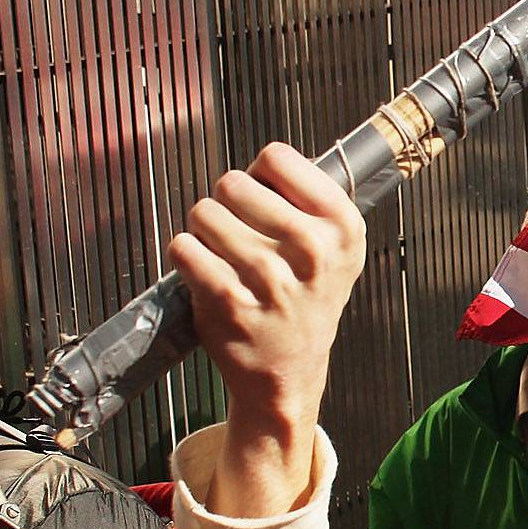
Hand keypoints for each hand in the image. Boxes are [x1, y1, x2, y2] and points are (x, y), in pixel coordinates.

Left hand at [173, 146, 368, 516]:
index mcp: (343, 227)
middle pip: (234, 183)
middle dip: (225, 201)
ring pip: (204, 213)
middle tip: (237, 230)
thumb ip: (308, 198)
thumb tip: (262, 161)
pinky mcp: (230, 303)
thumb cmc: (305, 297)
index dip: (260, 174)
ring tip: (221, 252)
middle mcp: (314, 251)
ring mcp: (271, 280)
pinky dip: (185, 253)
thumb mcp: (335, 247)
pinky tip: (204, 270)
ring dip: (203, 228)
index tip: (265, 199)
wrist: (288, 371)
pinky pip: (184, 248)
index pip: (276, 157)